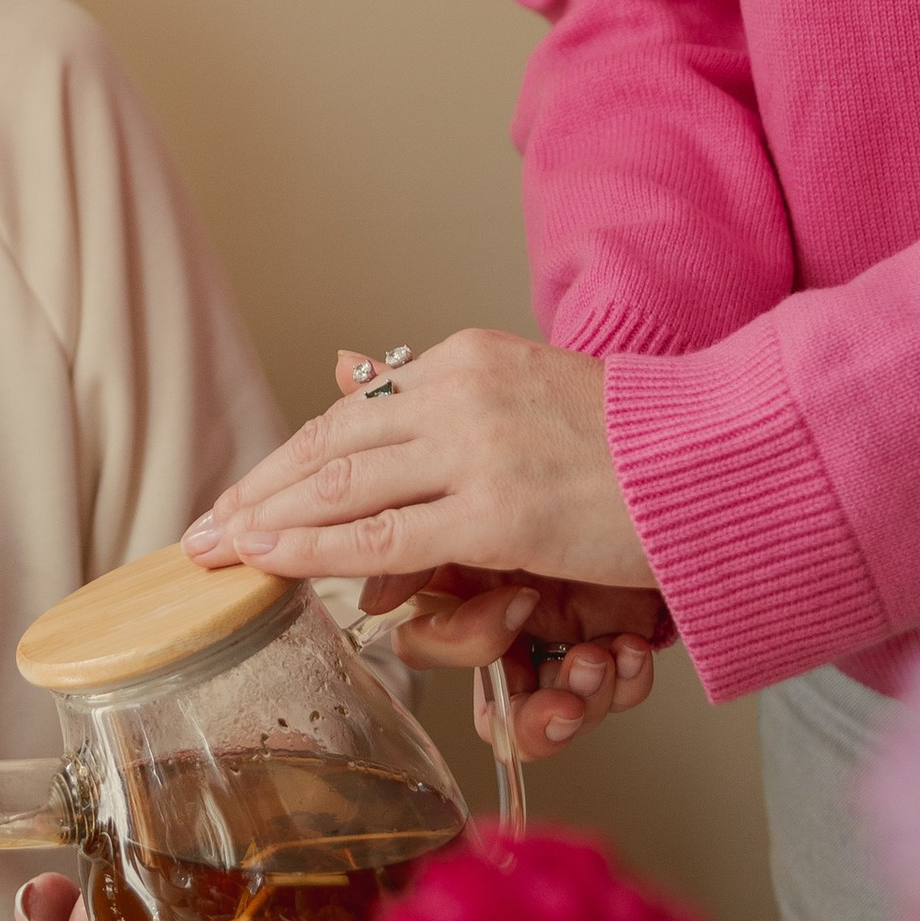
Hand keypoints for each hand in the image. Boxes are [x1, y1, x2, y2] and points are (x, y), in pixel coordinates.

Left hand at [186, 336, 661, 764]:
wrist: (716, 460)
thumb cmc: (638, 444)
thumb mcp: (527, 396)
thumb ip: (443, 401)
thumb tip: (352, 376)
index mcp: (467, 359)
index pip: (354, 414)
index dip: (291, 456)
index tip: (247, 490)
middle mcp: (460, 392)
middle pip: (331, 445)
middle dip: (259, 488)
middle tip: (203, 525)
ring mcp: (475, 451)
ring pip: (341, 486)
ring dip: (267, 519)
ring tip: (216, 549)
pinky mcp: (495, 512)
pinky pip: (381, 535)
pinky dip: (312, 550)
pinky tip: (269, 561)